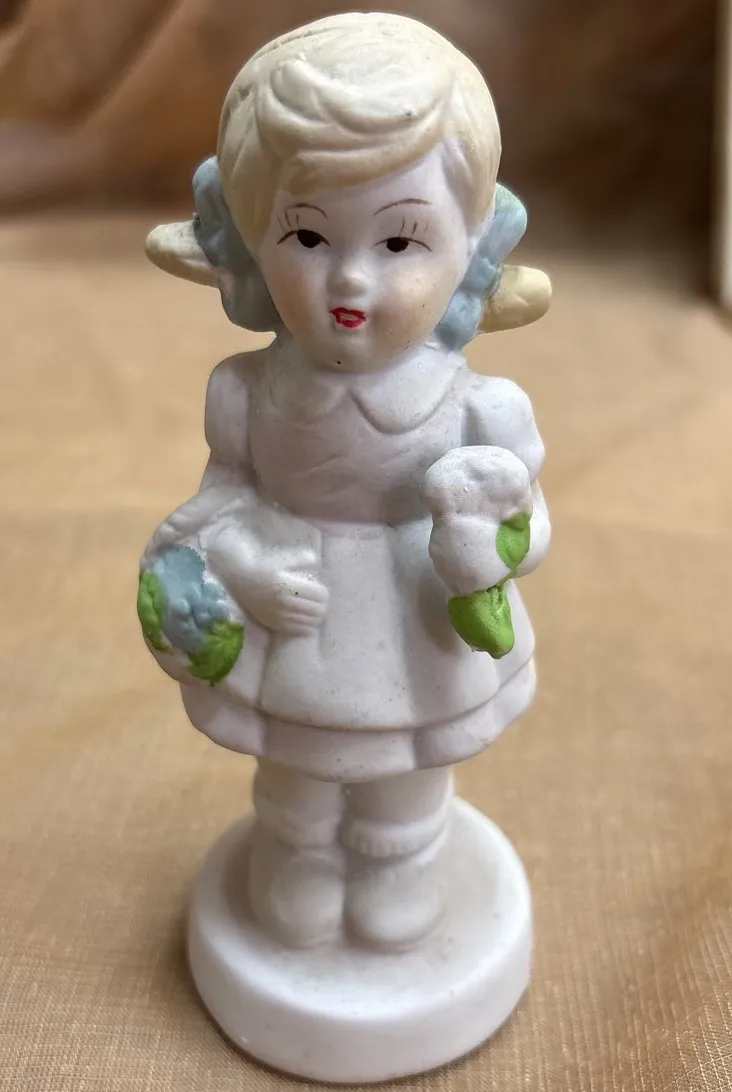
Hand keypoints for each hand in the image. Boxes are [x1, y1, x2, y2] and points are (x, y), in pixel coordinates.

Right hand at [207, 528, 327, 635]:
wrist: (240, 581)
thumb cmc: (263, 567)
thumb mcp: (281, 559)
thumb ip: (300, 558)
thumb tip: (316, 559)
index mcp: (287, 584)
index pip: (319, 594)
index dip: (324, 593)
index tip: (321, 590)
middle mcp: (283, 601)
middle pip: (317, 609)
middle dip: (322, 606)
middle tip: (321, 602)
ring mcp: (278, 615)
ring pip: (309, 621)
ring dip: (316, 617)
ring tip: (315, 612)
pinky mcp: (274, 624)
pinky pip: (297, 630)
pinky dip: (307, 628)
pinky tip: (309, 624)